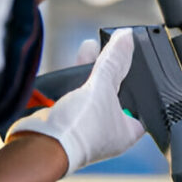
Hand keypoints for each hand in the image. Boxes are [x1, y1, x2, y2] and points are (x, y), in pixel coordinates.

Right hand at [6, 30, 143, 175]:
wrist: (38, 143)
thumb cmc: (77, 131)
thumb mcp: (103, 87)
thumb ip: (114, 61)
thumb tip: (126, 39)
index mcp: (127, 132)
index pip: (143, 106)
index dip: (143, 87)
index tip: (139, 66)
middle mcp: (108, 131)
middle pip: (115, 94)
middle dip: (111, 71)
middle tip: (113, 51)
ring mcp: (85, 126)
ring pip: (92, 92)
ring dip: (90, 71)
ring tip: (91, 48)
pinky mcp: (65, 120)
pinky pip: (73, 94)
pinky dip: (73, 79)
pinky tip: (72, 62)